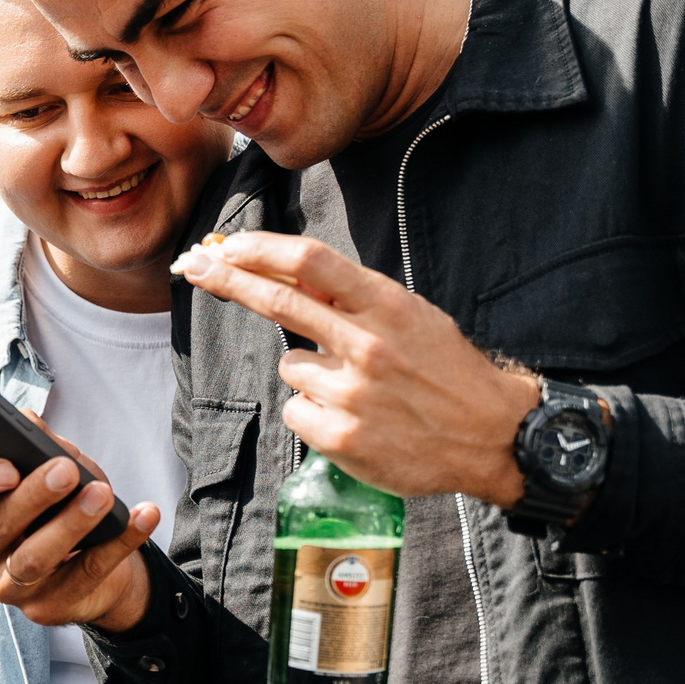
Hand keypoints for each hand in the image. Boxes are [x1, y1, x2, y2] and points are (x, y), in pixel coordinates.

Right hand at [0, 414, 158, 633]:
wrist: (94, 558)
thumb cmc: (58, 502)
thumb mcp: (46, 465)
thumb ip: (34, 443)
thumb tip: (29, 424)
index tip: (6, 466)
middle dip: (33, 496)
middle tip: (66, 470)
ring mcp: (8, 586)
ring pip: (33, 558)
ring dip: (71, 523)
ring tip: (102, 493)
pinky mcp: (47, 609)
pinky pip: (86, 574)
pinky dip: (120, 542)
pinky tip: (144, 515)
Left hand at [173, 231, 540, 505]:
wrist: (492, 434)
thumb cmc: (446, 370)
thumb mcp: (411, 317)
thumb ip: (353, 299)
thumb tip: (286, 273)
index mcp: (386, 306)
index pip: (311, 262)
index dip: (260, 249)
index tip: (225, 245)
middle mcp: (368, 344)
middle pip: (279, 300)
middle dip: (228, 280)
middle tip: (193, 267)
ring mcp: (354, 394)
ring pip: (291, 366)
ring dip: (310, 375)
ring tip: (359, 390)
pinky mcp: (343, 438)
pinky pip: (297, 411)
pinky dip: (315, 414)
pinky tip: (354, 420)